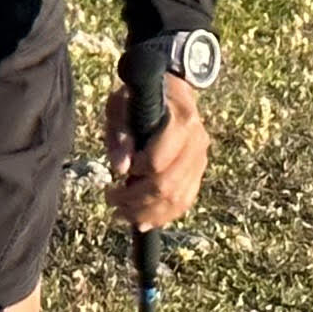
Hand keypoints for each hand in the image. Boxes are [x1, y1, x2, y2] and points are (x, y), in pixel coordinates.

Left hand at [102, 71, 211, 231]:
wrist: (170, 90)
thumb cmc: (140, 95)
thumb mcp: (121, 104)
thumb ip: (120, 133)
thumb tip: (120, 169)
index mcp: (181, 122)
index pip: (157, 163)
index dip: (134, 173)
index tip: (116, 173)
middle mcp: (197, 143)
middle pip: (167, 186)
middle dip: (136, 201)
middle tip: (111, 200)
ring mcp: (201, 159)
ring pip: (178, 199)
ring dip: (148, 213)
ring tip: (121, 214)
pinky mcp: (199, 171)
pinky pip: (185, 201)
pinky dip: (164, 215)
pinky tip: (143, 221)